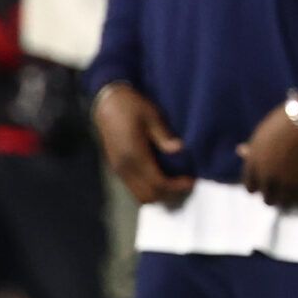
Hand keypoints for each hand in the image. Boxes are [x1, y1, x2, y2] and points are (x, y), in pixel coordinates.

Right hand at [95, 83, 193, 204]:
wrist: (107, 102)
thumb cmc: (131, 106)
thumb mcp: (151, 115)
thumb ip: (164, 135)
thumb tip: (179, 149)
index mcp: (134, 154)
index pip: (158, 183)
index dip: (176, 186)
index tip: (190, 179)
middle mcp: (124, 166)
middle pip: (148, 195)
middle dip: (168, 192)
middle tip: (182, 180)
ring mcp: (118, 168)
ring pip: (139, 194)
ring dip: (157, 191)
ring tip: (171, 178)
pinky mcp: (116, 166)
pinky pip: (133, 187)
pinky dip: (147, 186)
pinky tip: (157, 173)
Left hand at [238, 95, 297, 209]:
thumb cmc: (282, 123)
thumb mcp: (261, 135)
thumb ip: (253, 149)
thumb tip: (240, 151)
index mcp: (252, 164)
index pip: (250, 186)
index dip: (258, 186)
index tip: (265, 185)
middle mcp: (265, 176)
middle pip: (267, 198)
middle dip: (274, 195)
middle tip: (282, 191)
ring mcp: (283, 182)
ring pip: (283, 202)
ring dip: (289, 199)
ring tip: (295, 194)